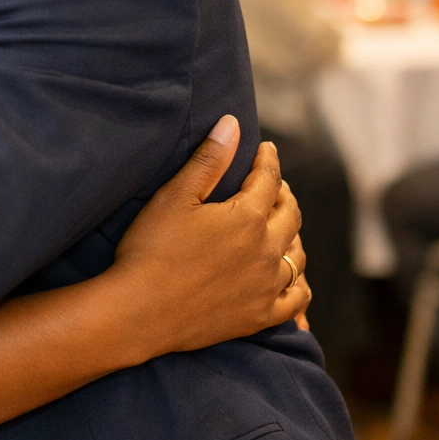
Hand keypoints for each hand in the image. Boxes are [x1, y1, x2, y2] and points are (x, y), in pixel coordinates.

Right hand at [113, 116, 309, 355]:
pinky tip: (291, 277)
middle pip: (290, 215)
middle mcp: (266, 251)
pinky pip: (296, 298)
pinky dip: (298, 284)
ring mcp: (267, 286)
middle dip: (284, 194)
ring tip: (281, 225)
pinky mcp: (260, 316)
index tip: (266, 149)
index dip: (268, 161)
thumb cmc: (152, 249)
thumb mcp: (175, 197)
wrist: (140, 311)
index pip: (268, 180)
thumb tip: (233, 123)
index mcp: (247, 217)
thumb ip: (208, 160)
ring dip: (293, 234)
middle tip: (275, 185)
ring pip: (297, 254)